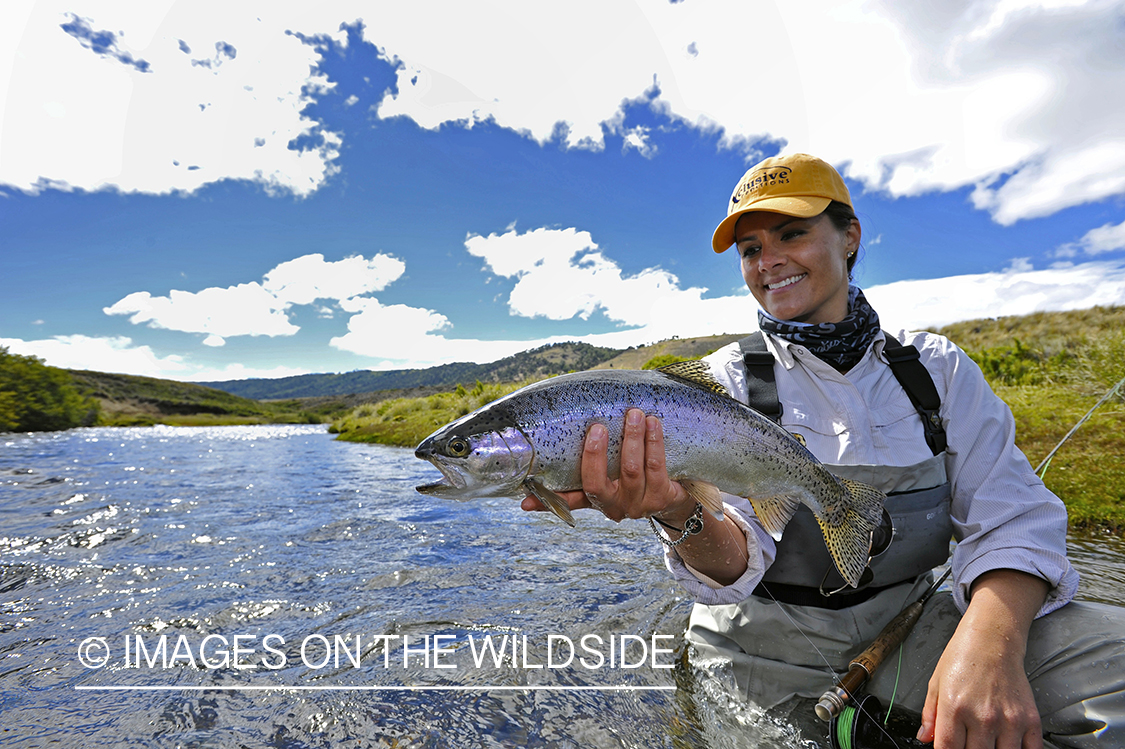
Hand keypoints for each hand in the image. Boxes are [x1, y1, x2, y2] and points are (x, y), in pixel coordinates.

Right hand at [520, 408, 692, 522]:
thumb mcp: (607, 477)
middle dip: (596, 453)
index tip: (525, 499)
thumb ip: (584, 467)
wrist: (671, 496)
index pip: (567, 500)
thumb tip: (552, 444)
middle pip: (598, 483)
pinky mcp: (661, 497)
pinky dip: (654, 442)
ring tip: (634, 414)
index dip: (545, 502)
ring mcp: (638, 504)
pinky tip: (653, 424)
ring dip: (632, 439)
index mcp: (596, 501)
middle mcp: (614, 507)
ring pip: (630, 470)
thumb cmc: (631, 478)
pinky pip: (656, 466)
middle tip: (598, 426)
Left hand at [918, 570, 1048, 747]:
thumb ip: (929, 714)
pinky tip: (1008, 745)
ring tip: (986, 742)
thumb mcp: (935, 682)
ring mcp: (1008, 720)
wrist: (993, 639)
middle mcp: (981, 716)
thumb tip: (924, 738)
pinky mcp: (1029, 720)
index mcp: (953, 707)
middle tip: (969, 742)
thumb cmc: (963, 657)